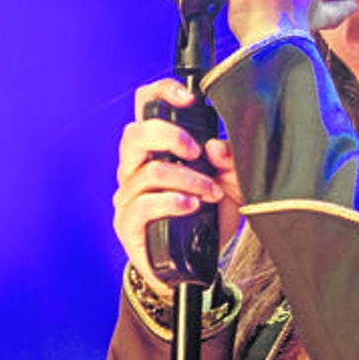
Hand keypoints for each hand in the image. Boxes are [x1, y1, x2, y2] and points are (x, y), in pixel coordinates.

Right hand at [112, 78, 242, 295]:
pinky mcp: (127, 223)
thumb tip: (217, 147)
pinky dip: (171, 202)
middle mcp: (135, 168)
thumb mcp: (231, 186)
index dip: (161, 93)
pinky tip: (192, 206)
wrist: (198, 266)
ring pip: (147, 171)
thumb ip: (230, 162)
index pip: (146, 108)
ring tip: (211, 193)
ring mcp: (128, 196)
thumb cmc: (209, 218)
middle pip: (135, 134)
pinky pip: (142, 205)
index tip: (189, 98)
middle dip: (170, 136)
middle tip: (196, 152)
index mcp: (156, 149)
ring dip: (187, 179)